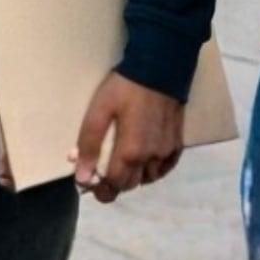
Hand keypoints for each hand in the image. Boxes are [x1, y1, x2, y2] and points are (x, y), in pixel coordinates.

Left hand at [71, 72, 183, 202]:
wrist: (160, 69)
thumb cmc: (125, 89)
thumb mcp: (98, 112)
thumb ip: (89, 145)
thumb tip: (82, 177)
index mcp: (132, 153)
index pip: (116, 185)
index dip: (103, 191)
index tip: (93, 189)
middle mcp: (152, 158)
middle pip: (133, 184)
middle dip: (117, 184)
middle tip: (103, 175)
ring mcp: (167, 151)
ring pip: (149, 177)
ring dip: (135, 176)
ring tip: (122, 164)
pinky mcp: (177, 142)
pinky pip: (165, 167)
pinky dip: (153, 170)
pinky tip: (144, 160)